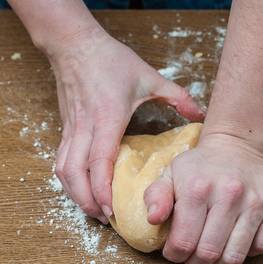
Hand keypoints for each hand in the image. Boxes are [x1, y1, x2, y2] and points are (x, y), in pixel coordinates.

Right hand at [49, 26, 205, 223]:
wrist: (76, 45)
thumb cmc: (112, 60)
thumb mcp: (150, 77)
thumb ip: (178, 96)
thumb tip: (202, 113)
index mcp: (108, 116)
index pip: (100, 160)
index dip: (103, 189)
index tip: (111, 210)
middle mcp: (85, 126)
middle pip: (75, 173)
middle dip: (87, 200)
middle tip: (104, 219)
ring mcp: (71, 128)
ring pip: (63, 170)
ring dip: (74, 193)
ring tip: (92, 210)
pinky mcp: (65, 127)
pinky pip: (60, 160)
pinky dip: (68, 180)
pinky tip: (80, 189)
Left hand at [143, 134, 262, 263]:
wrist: (237, 145)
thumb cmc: (201, 165)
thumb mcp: (171, 174)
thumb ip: (156, 197)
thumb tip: (153, 220)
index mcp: (197, 188)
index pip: (183, 242)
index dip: (175, 254)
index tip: (174, 251)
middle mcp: (229, 194)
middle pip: (209, 253)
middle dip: (195, 261)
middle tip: (192, 254)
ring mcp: (255, 200)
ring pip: (236, 256)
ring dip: (220, 261)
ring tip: (213, 250)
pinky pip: (262, 247)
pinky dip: (247, 250)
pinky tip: (236, 239)